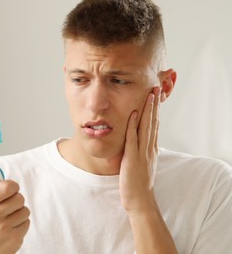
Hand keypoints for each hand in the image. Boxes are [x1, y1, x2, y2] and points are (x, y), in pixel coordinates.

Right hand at [0, 168, 29, 253]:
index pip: (6, 187)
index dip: (12, 186)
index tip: (11, 189)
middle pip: (19, 197)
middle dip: (17, 200)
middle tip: (9, 207)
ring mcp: (3, 229)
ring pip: (25, 210)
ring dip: (20, 213)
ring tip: (9, 219)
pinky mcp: (14, 237)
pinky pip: (27, 221)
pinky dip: (22, 223)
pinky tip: (12, 227)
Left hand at [119, 86, 159, 212]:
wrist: (140, 201)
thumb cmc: (138, 183)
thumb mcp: (143, 164)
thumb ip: (142, 151)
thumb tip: (139, 140)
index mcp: (151, 149)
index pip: (155, 125)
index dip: (155, 110)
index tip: (155, 96)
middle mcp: (149, 149)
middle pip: (153, 122)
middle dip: (154, 105)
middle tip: (156, 88)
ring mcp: (142, 153)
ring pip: (146, 127)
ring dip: (148, 110)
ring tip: (150, 95)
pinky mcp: (133, 158)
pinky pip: (133, 139)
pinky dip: (133, 126)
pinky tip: (134, 114)